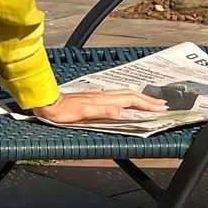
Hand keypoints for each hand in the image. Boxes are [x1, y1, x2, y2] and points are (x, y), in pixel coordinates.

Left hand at [31, 89, 168, 124]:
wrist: (46, 102)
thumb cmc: (62, 110)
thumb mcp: (84, 113)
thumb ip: (105, 112)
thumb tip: (125, 112)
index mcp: (103, 100)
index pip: (130, 100)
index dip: (146, 105)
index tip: (160, 109)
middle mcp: (102, 96)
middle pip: (130, 96)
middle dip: (147, 100)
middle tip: (161, 105)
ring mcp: (96, 95)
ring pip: (123, 94)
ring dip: (138, 98)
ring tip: (149, 101)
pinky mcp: (90, 97)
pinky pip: (114, 95)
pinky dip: (125, 98)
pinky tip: (125, 100)